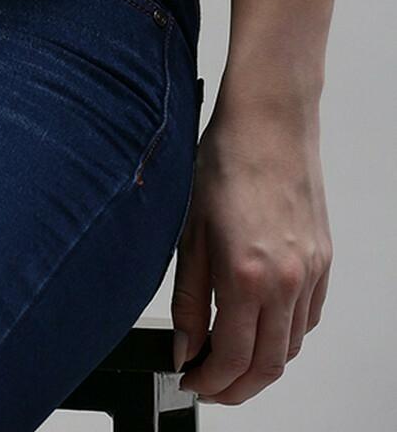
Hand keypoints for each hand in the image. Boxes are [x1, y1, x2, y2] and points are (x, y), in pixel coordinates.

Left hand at [170, 100, 332, 404]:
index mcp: (246, 275)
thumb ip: (188, 298)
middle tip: (210, 385)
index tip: (192, 380)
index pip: (232, 359)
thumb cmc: (225, 161)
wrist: (268, 122)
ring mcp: (310, 274)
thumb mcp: (189, 232)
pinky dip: (285, 334)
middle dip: (237, 388)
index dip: (210, 382)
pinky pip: (308, 318)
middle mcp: (286, 281)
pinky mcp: (324, 262)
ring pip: (291, 347)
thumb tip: (186, 346)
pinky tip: (260, 325)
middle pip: (268, 366)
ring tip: (230, 358)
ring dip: (262, 364)